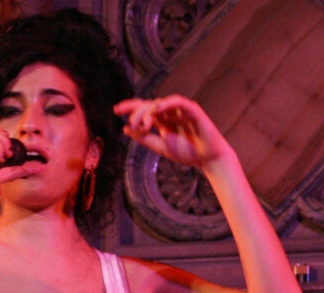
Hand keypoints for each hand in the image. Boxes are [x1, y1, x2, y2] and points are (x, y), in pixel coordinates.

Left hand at [114, 95, 228, 169]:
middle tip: (131, 124)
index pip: (143, 109)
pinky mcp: (192, 110)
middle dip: (138, 113)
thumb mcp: (161, 147)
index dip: (130, 107)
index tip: (116, 110)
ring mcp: (181, 110)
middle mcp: (170, 113)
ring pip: (160, 104)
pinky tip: (158, 108)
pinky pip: (178, 102)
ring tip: (144, 124)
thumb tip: (125, 129)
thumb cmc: (187, 153)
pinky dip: (168, 103)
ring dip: (150, 112)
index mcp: (162, 120)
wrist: (207, 159)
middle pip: (149, 105)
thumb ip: (144, 138)